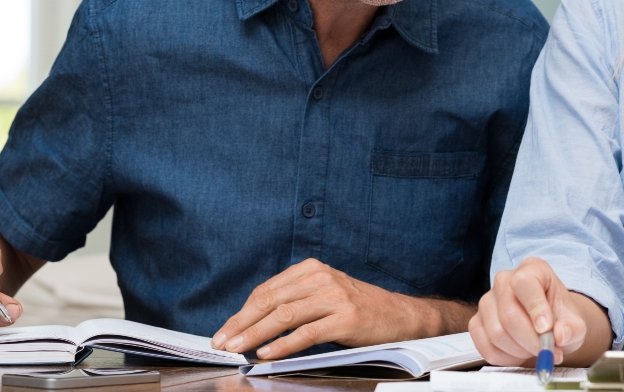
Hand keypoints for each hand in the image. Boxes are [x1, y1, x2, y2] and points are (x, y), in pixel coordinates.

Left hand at [210, 258, 443, 358]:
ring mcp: (334, 297)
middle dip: (242, 323)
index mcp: (312, 269)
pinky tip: (267, 353)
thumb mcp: (325, 294)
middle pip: (271, 301)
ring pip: (284, 316)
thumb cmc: (358, 309)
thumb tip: (254, 323)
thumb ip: (295, 300)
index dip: (242, 312)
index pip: (267, 290)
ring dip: (256, 334)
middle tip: (222, 342)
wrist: (401, 316)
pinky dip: (284, 344)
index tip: (225, 330)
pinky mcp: (345, 319)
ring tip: (237, 349)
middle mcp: (321, 278)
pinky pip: (307, 332)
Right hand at [469, 257, 597, 365]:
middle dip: (530, 340)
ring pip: (497, 333)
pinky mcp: (476, 323)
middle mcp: (504, 281)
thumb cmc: (559, 320)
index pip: (523, 282)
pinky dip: (506, 358)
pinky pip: (486, 347)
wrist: (547, 329)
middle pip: (508, 313)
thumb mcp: (575, 323)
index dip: (534, 307)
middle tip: (546, 351)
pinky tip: (519, 354)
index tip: (546, 329)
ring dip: (519, 351)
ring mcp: (487, 301)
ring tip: (534, 350)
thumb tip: (561, 335)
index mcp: (532, 270)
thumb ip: (573, 328)